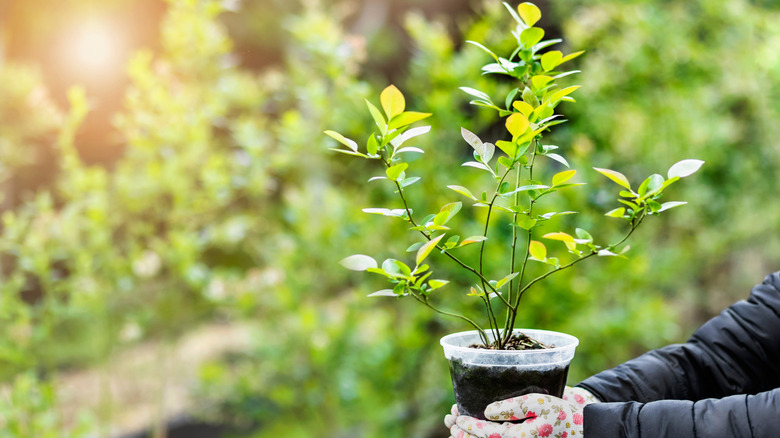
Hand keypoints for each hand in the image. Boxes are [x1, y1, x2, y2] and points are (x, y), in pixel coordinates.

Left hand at [444, 387, 598, 437]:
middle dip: (465, 435)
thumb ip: (513, 407)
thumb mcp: (540, 404)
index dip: (470, 427)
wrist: (585, 430)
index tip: (457, 418)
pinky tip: (480, 432)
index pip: (487, 434)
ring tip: (458, 429)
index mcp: (519, 437)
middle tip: (451, 424)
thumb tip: (488, 411)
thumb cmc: (565, 414)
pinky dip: (487, 437)